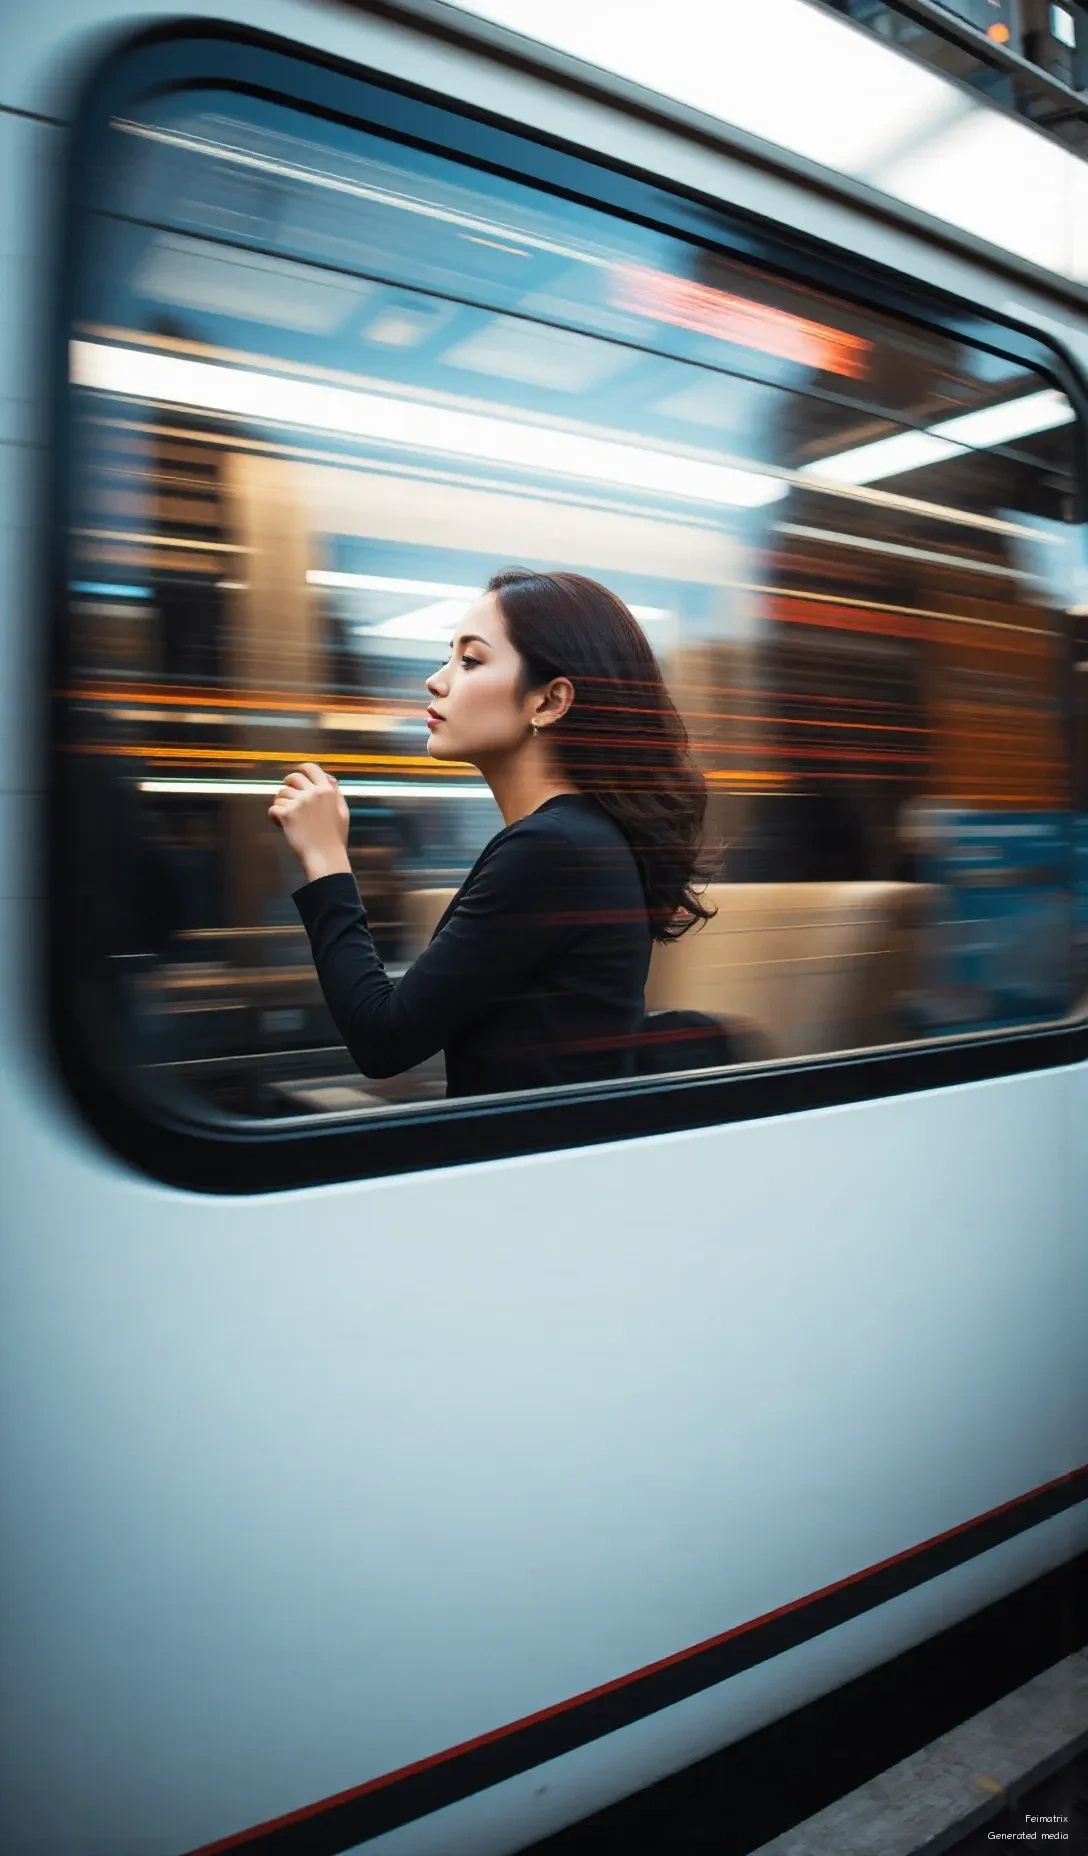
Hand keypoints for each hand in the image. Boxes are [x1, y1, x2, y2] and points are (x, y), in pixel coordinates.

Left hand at [269, 762, 350, 882]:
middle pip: (293, 778)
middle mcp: (312, 793)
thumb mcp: (342, 812)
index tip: (298, 774)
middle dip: (288, 785)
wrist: (326, 857)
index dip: (302, 769)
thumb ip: (336, 794)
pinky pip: (273, 808)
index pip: (311, 768)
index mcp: (327, 791)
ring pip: (281, 794)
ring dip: (282, 804)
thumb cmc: (335, 838)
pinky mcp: (287, 815)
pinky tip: (280, 824)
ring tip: (287, 816)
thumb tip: (329, 779)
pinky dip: (274, 816)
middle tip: (289, 796)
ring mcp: (299, 803)